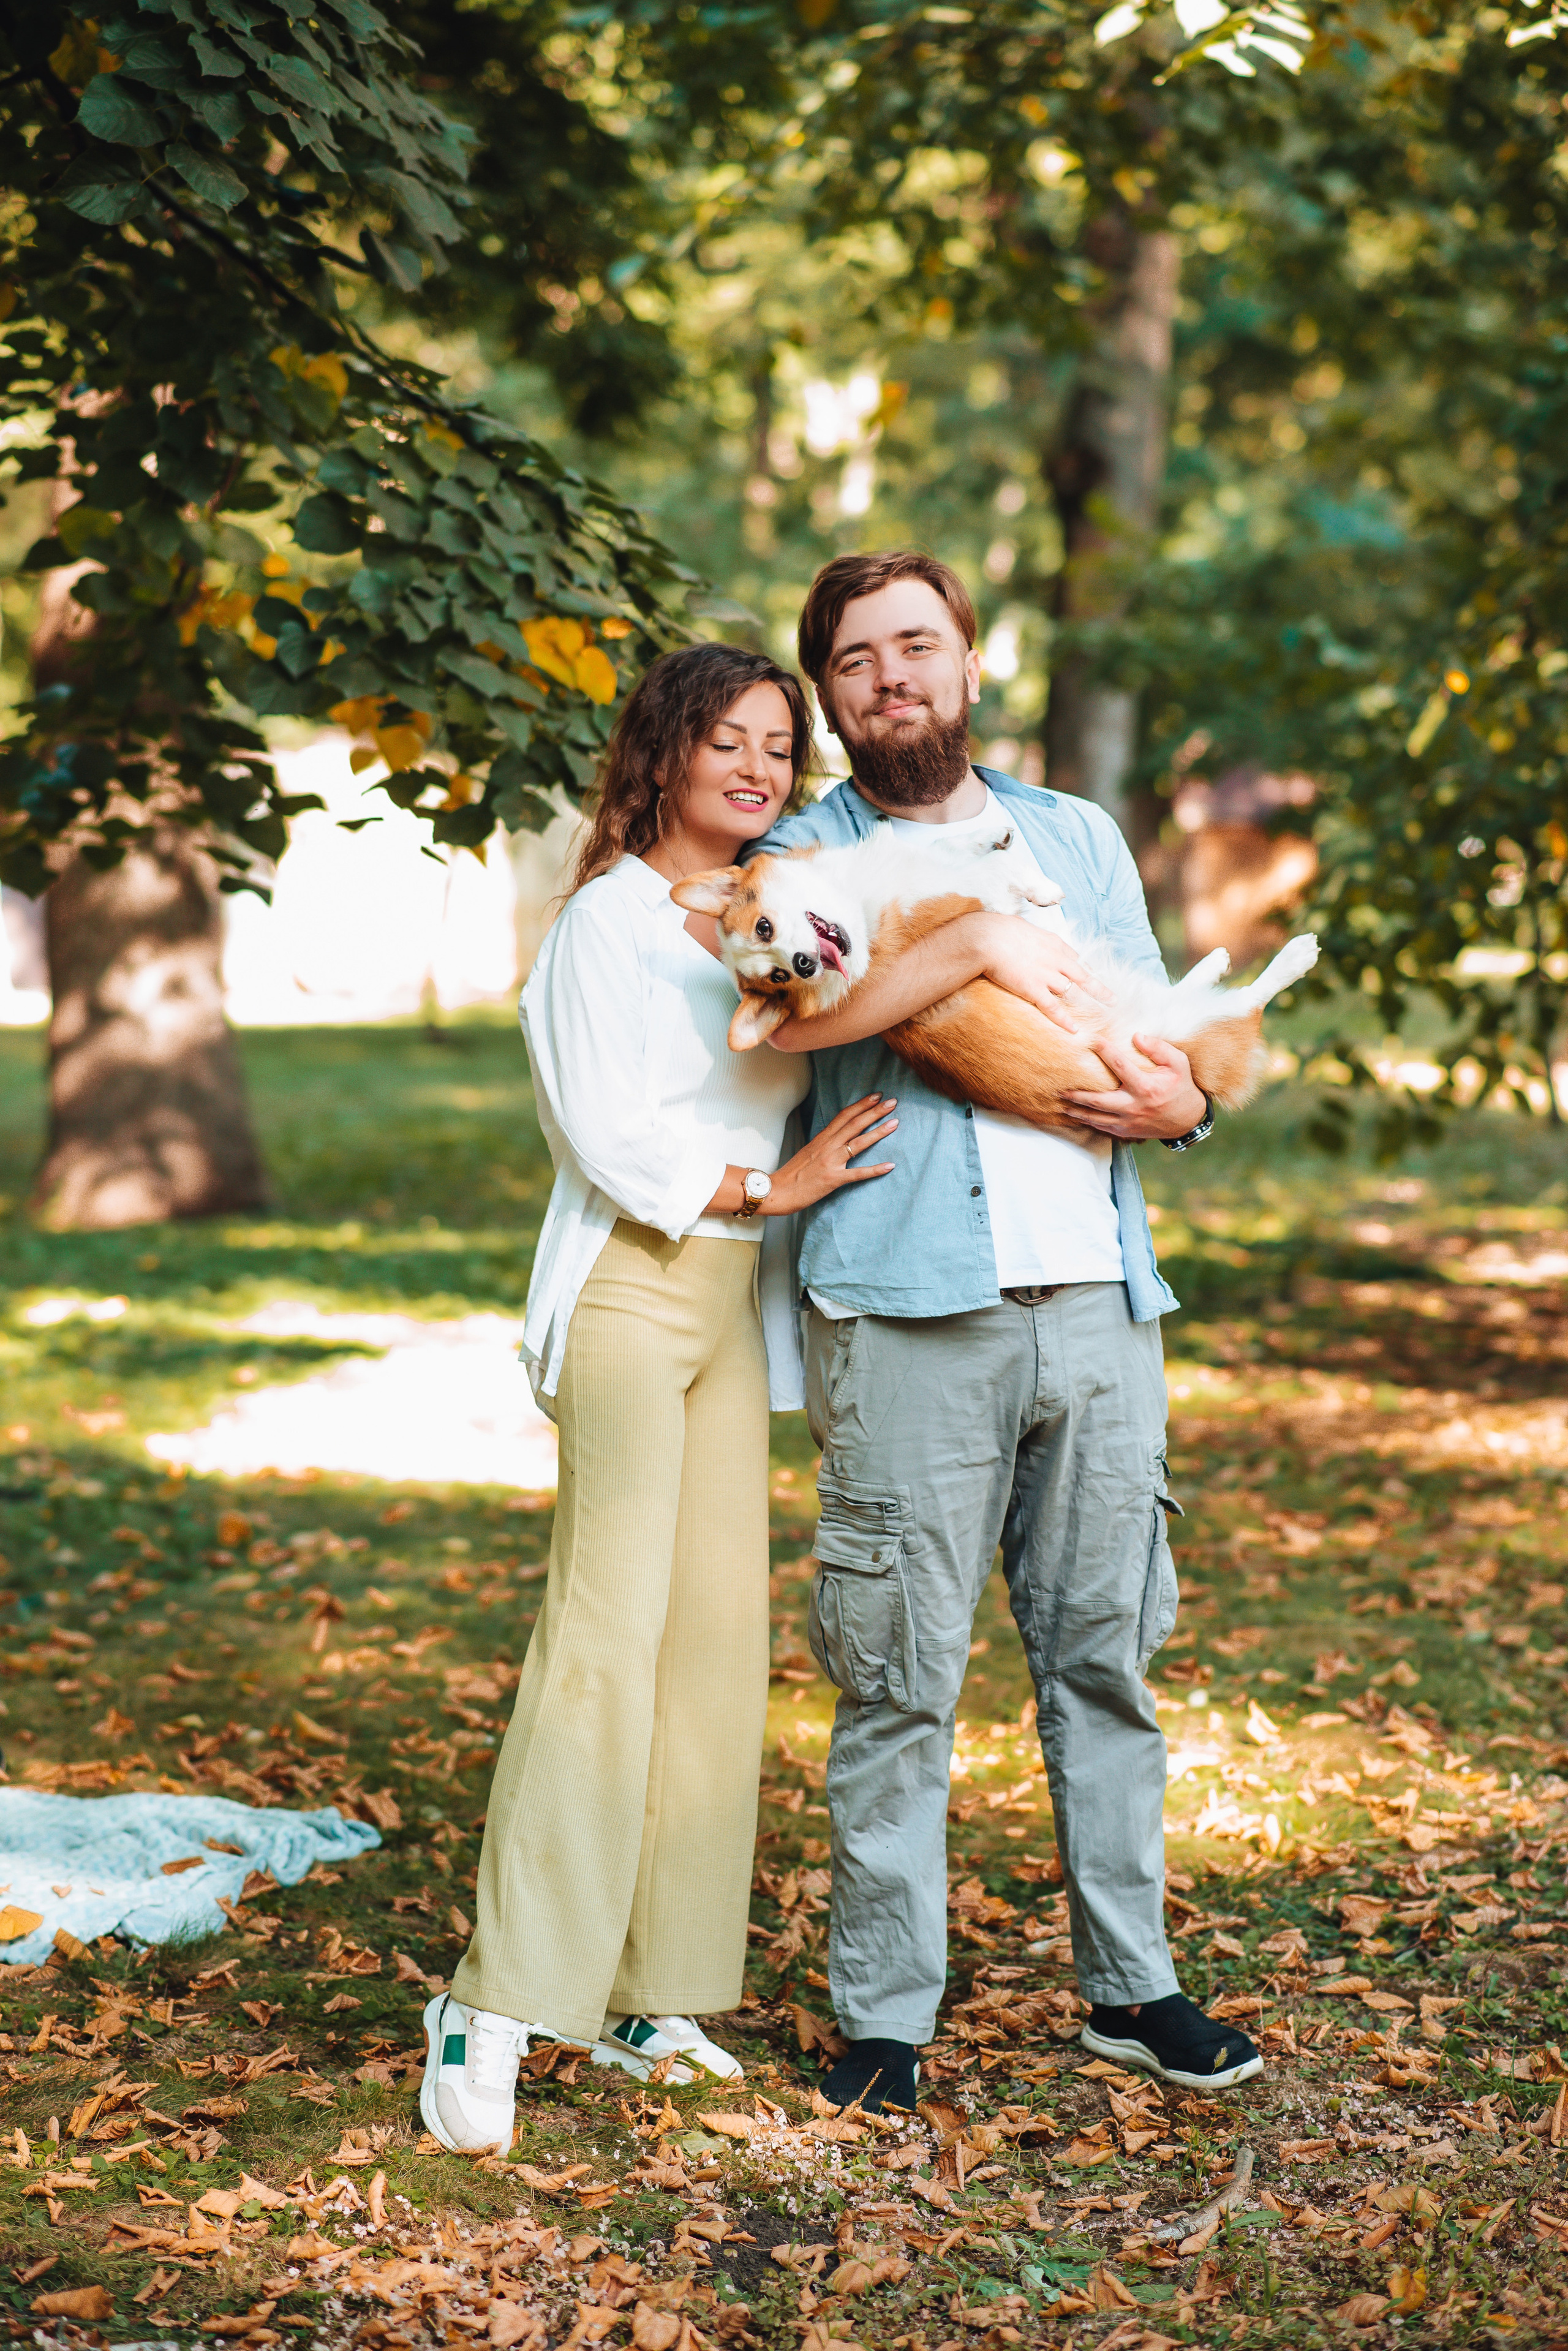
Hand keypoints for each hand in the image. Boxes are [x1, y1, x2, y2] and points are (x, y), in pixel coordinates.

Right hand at [768, 1093, 896, 1213]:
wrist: (777, 1190)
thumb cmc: (793, 1173)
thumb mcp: (808, 1151)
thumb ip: (825, 1143)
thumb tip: (839, 1137)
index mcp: (822, 1139)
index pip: (844, 1116)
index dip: (861, 1104)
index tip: (876, 1095)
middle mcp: (827, 1146)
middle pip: (854, 1124)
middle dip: (874, 1111)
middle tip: (893, 1102)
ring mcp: (831, 1162)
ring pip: (858, 1143)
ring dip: (878, 1132)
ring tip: (895, 1123)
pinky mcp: (833, 1179)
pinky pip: (858, 1173)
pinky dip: (875, 1170)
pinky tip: (890, 1166)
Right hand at [979, 913, 1112, 1036]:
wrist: (988, 937)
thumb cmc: (999, 930)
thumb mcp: (1022, 927)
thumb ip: (1029, 936)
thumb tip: (1023, 933)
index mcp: (1054, 943)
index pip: (1076, 958)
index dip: (1086, 970)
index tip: (1093, 977)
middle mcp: (1056, 959)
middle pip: (1084, 977)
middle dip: (1099, 990)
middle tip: (1113, 1001)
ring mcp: (1046, 975)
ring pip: (1072, 993)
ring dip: (1085, 1006)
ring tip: (1097, 1018)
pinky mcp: (1033, 989)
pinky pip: (1053, 1008)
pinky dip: (1065, 1020)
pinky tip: (1075, 1029)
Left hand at [1062, 1035, 1207, 1140]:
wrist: (1188, 1120)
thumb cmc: (1181, 1087)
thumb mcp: (1179, 1063)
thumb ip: (1159, 1048)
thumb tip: (1136, 1036)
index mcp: (1146, 1087)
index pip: (1119, 1066)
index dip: (1104, 1051)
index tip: (1090, 1039)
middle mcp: (1134, 1106)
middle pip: (1097, 1100)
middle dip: (1076, 1093)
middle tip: (1060, 1085)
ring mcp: (1128, 1121)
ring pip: (1095, 1117)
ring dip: (1076, 1110)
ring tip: (1060, 1101)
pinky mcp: (1125, 1131)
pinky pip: (1101, 1127)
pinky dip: (1086, 1121)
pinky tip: (1075, 1114)